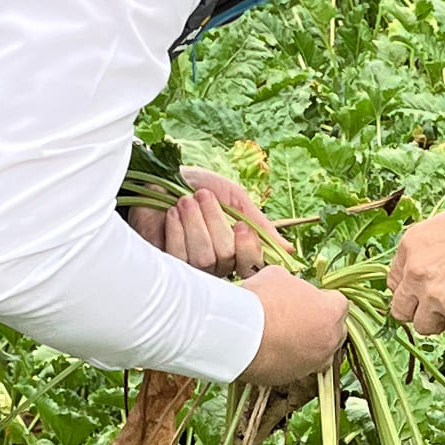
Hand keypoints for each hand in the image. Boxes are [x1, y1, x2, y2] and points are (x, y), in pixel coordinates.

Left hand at [129, 166, 281, 277]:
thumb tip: (287, 248)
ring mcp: (188, 268)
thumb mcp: (233, 198)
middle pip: (225, 257)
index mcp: (235, 250)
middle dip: (214, 222)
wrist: (157, 177)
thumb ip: (258, 223)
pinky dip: (177, 230)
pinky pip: (178, 257)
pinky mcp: (164, 265)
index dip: (248, 248)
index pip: (251, 265)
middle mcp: (214, 264)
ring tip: (184, 201)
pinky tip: (172, 214)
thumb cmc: (196, 186)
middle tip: (201, 197)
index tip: (241, 224)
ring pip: (203, 259)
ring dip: (194, 223)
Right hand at [245, 264, 350, 386]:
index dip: (323, 300)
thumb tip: (288, 286)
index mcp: (331, 311)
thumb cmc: (261, 301)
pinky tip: (273, 351)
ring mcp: (314, 362)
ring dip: (309, 346)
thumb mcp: (277, 276)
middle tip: (298, 317)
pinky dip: (291, 360)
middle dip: (322, 324)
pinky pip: (299, 367)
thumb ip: (292, 283)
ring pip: (321, 354)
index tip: (307, 299)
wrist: (239, 335)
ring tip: (285, 337)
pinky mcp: (295, 377)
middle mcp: (330, 340)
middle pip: (336, 331)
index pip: (339, 303)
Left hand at [390, 194, 444, 344]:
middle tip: (435, 309)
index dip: (408, 291)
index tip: (419, 294)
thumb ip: (429, 248)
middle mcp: (415, 274)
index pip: (393, 282)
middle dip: (417, 312)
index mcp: (409, 248)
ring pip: (423, 327)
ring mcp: (434, 296)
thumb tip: (433, 264)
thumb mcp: (443, 224)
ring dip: (440, 324)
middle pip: (401, 309)